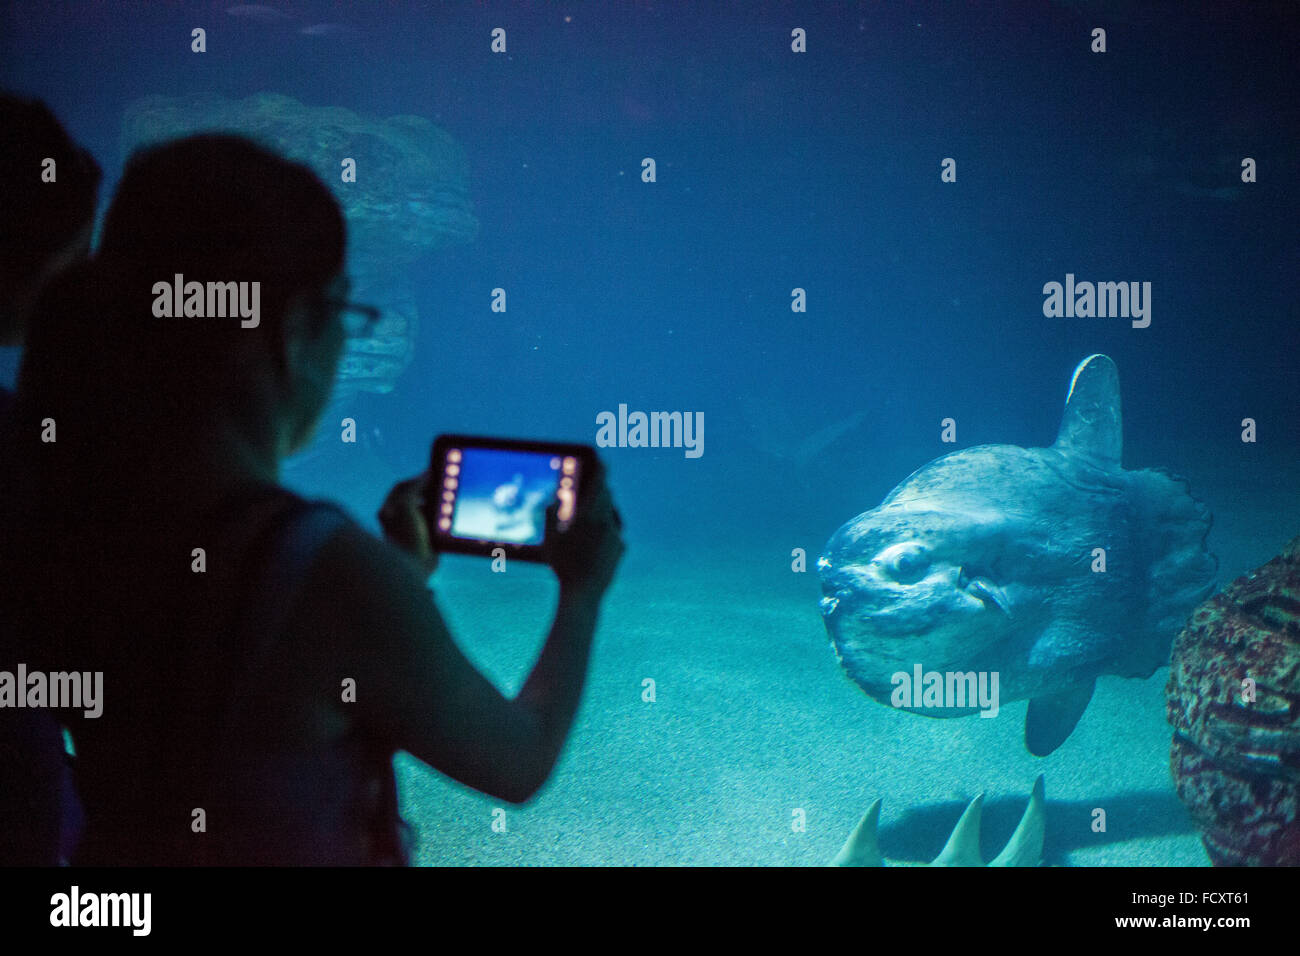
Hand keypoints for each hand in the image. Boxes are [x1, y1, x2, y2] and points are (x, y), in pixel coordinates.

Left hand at [379, 472, 438, 577]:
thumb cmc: (404, 535)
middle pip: (417, 498)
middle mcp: (399, 519)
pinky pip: (436, 525)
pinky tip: (450, 518)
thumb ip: (415, 487)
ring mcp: (412, 530)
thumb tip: (426, 474)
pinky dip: (443, 520)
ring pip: (428, 511)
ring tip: (448, 502)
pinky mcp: (426, 540)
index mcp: (390, 509)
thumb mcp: (406, 504)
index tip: (433, 473)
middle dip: (430, 492)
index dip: (418, 479)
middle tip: (445, 486)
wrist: (411, 566)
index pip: (403, 487)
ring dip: (438, 506)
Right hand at [542, 461, 623, 598]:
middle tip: (595, 483)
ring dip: (603, 509)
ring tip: (591, 512)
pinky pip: (614, 532)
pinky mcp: (620, 548)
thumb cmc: (562, 566)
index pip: (598, 484)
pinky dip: (605, 529)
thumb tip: (553, 500)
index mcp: (588, 516)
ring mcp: (615, 536)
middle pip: (607, 497)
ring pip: (611, 514)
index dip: (601, 470)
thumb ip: (550, 516)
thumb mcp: (550, 539)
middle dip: (600, 489)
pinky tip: (595, 538)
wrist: (583, 593)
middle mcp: (606, 523)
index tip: (602, 460)